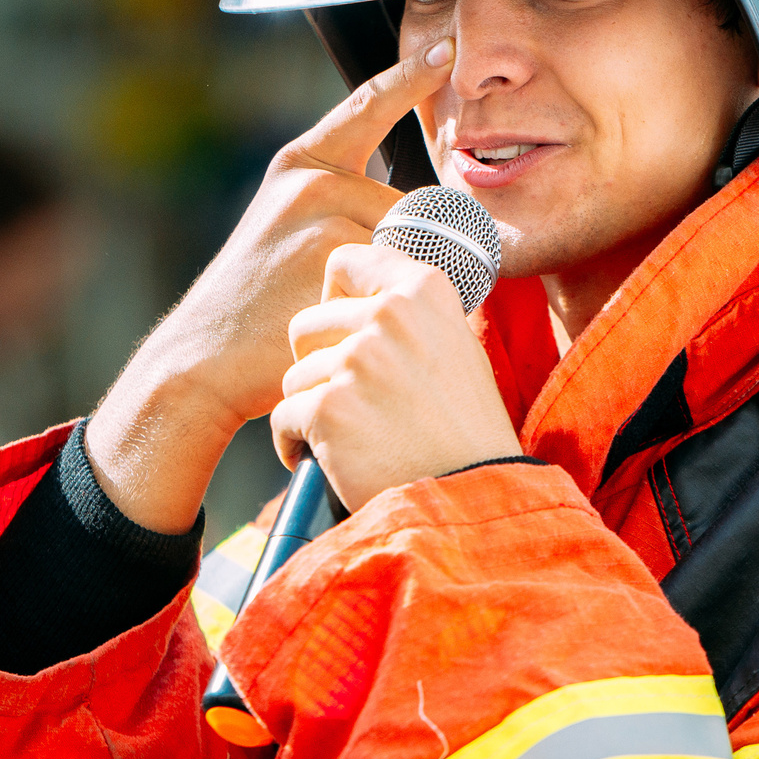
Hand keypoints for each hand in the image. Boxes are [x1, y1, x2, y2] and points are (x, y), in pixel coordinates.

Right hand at [86, 41, 455, 531]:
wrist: (204, 357)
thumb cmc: (256, 304)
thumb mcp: (288, 229)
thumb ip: (343, 205)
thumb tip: (425, 213)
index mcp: (302, 164)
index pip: (368, 108)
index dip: (410, 76)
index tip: (445, 50)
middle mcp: (314, 180)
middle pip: (414, 206)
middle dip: (414, 253)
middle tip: (367, 299)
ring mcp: (324, 215)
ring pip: (416, 245)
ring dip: (410, 285)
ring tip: (356, 317)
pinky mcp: (334, 259)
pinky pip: (407, 279)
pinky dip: (406, 309)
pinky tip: (362, 329)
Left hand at [269, 242, 522, 512]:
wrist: (474, 495)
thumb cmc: (466, 430)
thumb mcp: (455, 347)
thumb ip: (408, 315)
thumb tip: (355, 300)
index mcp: (423, 290)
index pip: (346, 262)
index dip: (335, 298)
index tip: (344, 331)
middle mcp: (388, 315)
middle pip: (307, 325)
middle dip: (318, 366)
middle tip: (352, 402)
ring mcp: (356, 360)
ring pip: (295, 377)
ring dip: (313, 410)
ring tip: (353, 438)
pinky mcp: (330, 408)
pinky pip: (283, 418)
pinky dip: (296, 444)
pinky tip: (330, 460)